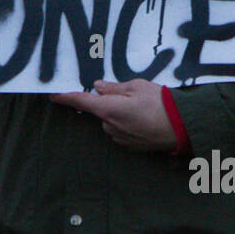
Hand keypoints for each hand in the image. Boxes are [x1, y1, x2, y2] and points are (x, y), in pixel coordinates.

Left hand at [50, 79, 175, 151]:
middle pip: (101, 110)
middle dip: (110, 102)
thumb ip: (114, 88)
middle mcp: (109, 126)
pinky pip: (121, 131)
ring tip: (144, 109)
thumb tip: (98, 88)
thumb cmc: (160, 103)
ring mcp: (118, 138)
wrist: (181, 128)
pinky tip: (145, 121)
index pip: (81, 101)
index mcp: (109, 109)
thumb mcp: (137, 86)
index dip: (66, 97)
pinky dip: (128, 125)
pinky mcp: (128, 147)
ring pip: (112, 121)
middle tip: (133, 97)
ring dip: (121, 114)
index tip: (53, 95)